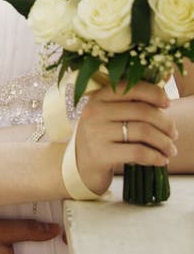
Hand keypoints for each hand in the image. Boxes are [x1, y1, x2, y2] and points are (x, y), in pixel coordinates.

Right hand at [75, 80, 177, 194]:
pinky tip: (161, 160)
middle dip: (164, 123)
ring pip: (143, 132)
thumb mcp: (108, 115)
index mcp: (97, 97)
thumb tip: (162, 99)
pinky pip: (138, 152)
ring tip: (170, 149)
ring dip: (163, 142)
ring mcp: (96, 133)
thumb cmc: (102, 138)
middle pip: (141, 111)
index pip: (130, 87)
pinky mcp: (101, 154)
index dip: (153, 93)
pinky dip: (155, 156)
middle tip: (173, 134)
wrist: (80, 166)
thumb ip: (128, 104)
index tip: (167, 104)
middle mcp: (94, 111)